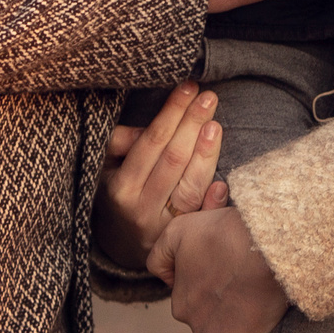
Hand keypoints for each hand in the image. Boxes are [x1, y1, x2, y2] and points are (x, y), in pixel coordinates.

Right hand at [95, 83, 228, 272]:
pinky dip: (212, 202)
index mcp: (121, 187)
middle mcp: (141, 208)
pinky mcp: (183, 239)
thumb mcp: (110, 167)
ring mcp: (164, 227)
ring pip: (190, 188)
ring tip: (215, 124)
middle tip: (209, 97)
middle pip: (173, 161)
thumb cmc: (124, 191)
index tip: (188, 88)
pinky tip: (223, 182)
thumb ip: (121, 143)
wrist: (130, 244)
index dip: (171, 113)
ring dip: (206, 154)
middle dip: (192, 124)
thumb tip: (145, 129)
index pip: (151, 142)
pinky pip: (201, 219)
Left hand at [147, 204, 292, 332]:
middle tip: (243, 281)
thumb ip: (159, 256)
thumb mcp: (178, 231)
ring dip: (241, 320)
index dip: (213, 285)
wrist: (264, 248)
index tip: (227, 271)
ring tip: (256, 293)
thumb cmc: (224, 235)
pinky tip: (264, 312)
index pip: (195, 302)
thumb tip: (164, 278)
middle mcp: (196, 327)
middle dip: (224, 306)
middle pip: (212, 321)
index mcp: (180, 305)